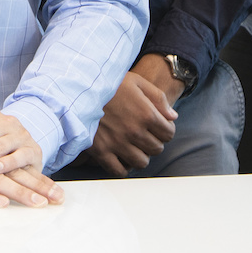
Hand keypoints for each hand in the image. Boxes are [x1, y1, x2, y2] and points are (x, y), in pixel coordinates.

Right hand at [86, 61, 180, 175]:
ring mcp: (117, 143)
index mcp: (146, 113)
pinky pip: (119, 171)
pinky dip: (124, 167)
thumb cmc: (108, 83)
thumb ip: (158, 97)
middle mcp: (134, 131)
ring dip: (141, 155)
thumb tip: (173, 117)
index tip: (158, 126)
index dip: (166, 129)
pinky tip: (122, 157)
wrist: (78, 87)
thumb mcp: (136, 81)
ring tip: (134, 146)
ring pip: (141, 162)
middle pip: (157, 149)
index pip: (168, 133)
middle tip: (145, 134)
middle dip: (154, 141)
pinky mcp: (101, 151)